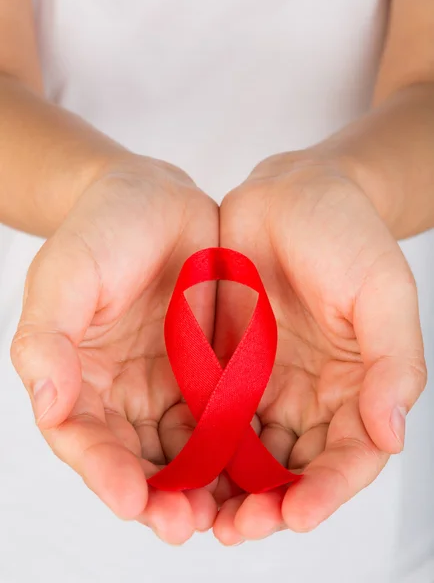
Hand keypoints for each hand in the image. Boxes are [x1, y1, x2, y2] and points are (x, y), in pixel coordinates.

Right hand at [11, 156, 218, 543]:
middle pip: (138, 461)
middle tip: (185, 524)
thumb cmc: (101, 230)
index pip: (85, 440)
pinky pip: (228, 420)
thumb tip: (45, 402)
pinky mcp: (214, 374)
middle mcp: (125, 394)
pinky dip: (241, 451)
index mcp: (81, 380)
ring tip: (230, 515)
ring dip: (205, 488)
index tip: (132, 499)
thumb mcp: (66, 274)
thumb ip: (48, 336)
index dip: (105, 473)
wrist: (157, 199)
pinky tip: (262, 469)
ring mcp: (172, 387)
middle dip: (160, 497)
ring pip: (187, 452)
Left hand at [213, 154, 425, 543]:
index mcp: (359, 386)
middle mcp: (312, 395)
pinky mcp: (226, 367)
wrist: (290, 195)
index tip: (300, 512)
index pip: (350, 455)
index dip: (329, 490)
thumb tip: (391, 432)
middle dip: (271, 505)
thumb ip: (393, 361)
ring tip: (202, 516)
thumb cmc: (347, 234)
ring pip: (249, 454)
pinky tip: (176, 465)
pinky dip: (198, 446)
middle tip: (241, 528)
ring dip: (229, 489)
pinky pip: (210, 416)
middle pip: (294, 469)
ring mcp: (265, 384)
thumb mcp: (382, 290)